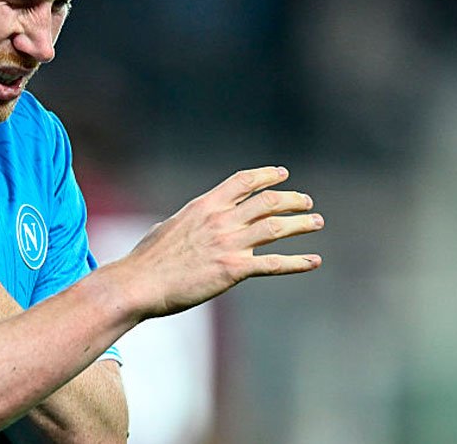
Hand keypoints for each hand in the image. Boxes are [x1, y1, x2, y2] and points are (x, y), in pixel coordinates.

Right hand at [118, 166, 322, 319]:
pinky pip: (274, 263)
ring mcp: (229, 243)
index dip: (266, 176)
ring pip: (275, 227)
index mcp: (204, 206)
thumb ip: (183, 223)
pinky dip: (298, 262)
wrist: (141, 282)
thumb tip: (181, 224)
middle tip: (306, 201)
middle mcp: (220, 220)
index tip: (282, 174)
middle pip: (266, 201)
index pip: (242, 181)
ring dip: (300, 223)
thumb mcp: (166, 228)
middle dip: (291, 199)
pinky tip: (314, 261)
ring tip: (316, 221)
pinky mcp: (233, 269)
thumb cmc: (147, 259)